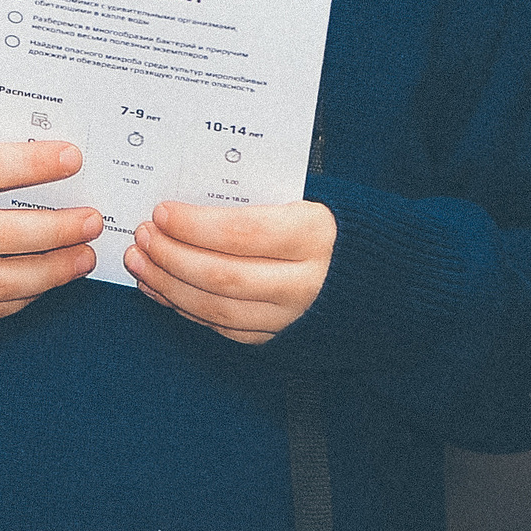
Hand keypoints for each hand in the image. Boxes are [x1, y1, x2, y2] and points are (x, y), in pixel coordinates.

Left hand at [125, 199, 336, 344]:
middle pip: (221, 276)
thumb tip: (194, 192)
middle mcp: (305, 282)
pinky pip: (224, 327)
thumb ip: (259, 197)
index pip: (240, 232)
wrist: (389, 280)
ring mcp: (293, 317)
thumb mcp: (310, 199)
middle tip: (142, 236)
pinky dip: (186, 308)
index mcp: (314, 236)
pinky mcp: (282, 338)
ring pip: (217, 308)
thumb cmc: (340, 228)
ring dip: (169, 285)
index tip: (161, 212)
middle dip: (171, 256)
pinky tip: (162, 288)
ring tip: (141, 262)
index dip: (194, 225)